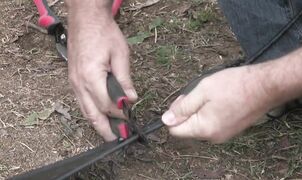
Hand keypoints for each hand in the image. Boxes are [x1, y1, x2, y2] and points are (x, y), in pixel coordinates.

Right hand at [67, 6, 136, 140]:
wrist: (86, 18)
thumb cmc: (103, 32)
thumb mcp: (120, 55)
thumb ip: (125, 80)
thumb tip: (131, 98)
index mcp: (91, 77)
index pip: (107, 105)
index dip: (120, 113)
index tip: (130, 117)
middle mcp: (79, 83)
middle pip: (91, 114)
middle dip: (104, 129)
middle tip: (116, 139)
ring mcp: (73, 81)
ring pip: (84, 110)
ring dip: (96, 122)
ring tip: (108, 132)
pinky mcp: (73, 78)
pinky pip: (81, 101)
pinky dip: (90, 111)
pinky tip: (99, 114)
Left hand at [162, 66, 273, 142]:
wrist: (266, 86)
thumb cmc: (235, 85)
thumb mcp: (203, 91)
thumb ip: (183, 107)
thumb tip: (166, 120)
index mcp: (204, 129)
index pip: (175, 130)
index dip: (174, 114)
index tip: (184, 99)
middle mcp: (213, 137)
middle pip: (187, 128)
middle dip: (187, 111)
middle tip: (197, 93)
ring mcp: (224, 135)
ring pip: (199, 125)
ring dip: (198, 111)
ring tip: (210, 95)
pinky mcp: (231, 130)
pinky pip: (211, 124)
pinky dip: (209, 113)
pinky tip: (218, 100)